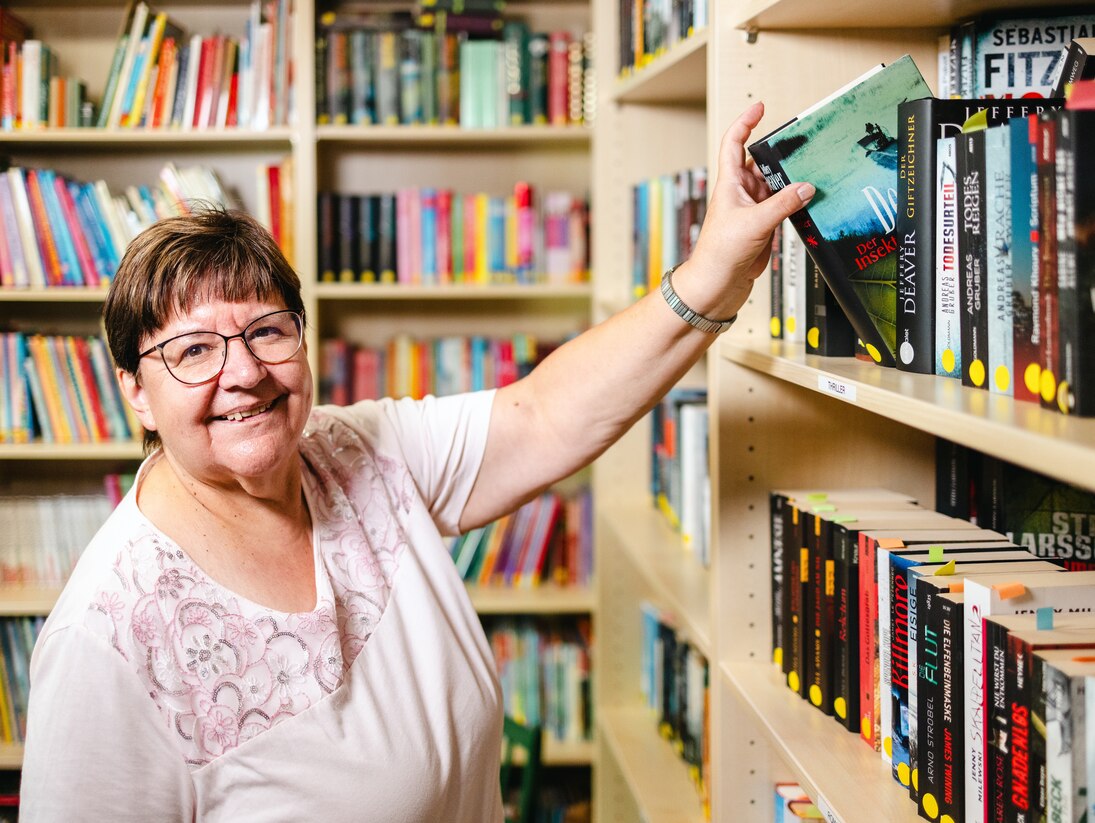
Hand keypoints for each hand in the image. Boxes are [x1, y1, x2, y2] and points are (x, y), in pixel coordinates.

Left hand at [678, 101, 815, 319]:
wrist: (716, 286)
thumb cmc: (719, 254)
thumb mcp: (754, 223)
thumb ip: (782, 204)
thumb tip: (806, 187)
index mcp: (730, 184)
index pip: (734, 143)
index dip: (745, 122)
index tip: (760, 107)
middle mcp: (741, 194)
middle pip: (761, 163)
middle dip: (780, 154)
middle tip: (802, 144)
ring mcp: (753, 210)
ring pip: (776, 185)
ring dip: (791, 180)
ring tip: (813, 170)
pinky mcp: (763, 227)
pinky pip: (783, 207)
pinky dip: (796, 202)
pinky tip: (810, 199)